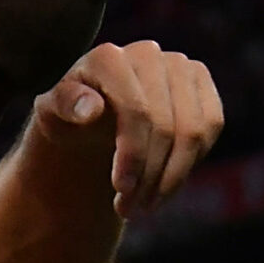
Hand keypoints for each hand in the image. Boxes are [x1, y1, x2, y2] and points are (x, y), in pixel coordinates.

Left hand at [29, 40, 223, 218]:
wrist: (93, 114)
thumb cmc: (69, 115)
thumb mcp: (51, 114)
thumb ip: (63, 106)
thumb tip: (91, 109)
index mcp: (108, 58)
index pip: (136, 112)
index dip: (134, 156)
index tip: (120, 191)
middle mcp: (147, 53)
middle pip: (166, 126)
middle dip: (150, 175)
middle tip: (130, 209)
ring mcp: (178, 64)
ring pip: (194, 130)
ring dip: (173, 177)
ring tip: (147, 204)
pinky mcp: (200, 80)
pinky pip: (211, 126)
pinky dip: (191, 161)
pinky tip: (166, 182)